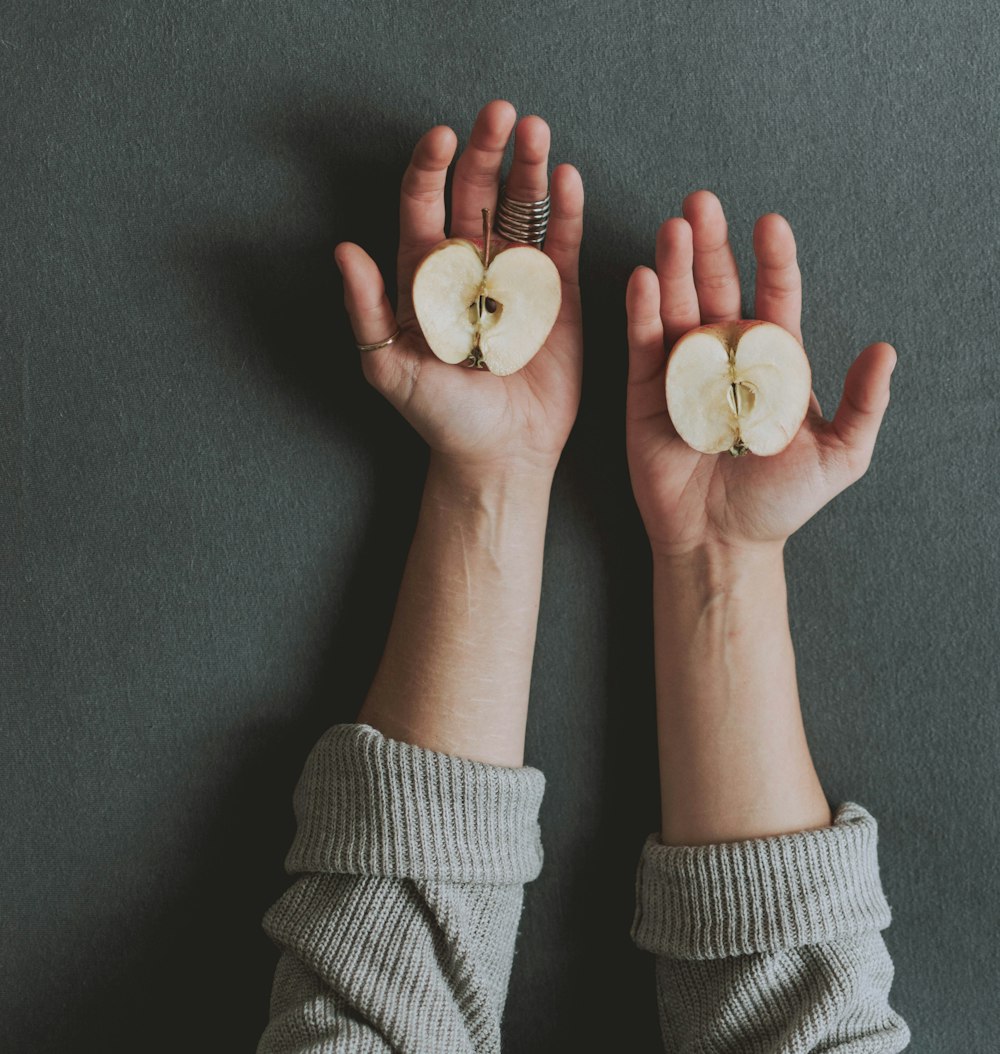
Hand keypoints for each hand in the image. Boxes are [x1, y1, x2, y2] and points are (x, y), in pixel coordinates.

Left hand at [335, 100, 583, 480]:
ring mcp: (515, 279)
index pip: (424, 204)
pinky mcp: (556, 297)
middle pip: (475, 193)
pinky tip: (565, 177)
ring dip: (528, 168)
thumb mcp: (389, 366)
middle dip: (486, 150)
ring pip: (520, 209)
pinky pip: (560, 245)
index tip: (443, 137)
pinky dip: (565, 211)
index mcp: (425, 277)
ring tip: (537, 132)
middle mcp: (470, 268)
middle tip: (500, 113)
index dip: (431, 167)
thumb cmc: (441, 417)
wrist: (499, 454)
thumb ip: (368, 308)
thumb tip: (344, 250)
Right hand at [625, 190, 896, 556]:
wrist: (721, 541)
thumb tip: (886, 350)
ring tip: (674, 229)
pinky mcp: (647, 394)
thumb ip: (862, 406)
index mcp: (774, 362)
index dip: (773, 260)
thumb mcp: (839, 458)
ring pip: (678, 307)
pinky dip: (642, 312)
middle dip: (711, 246)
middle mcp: (726, 356)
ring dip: (674, 267)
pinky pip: (644, 346)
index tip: (770, 224)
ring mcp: (683, 371)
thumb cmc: (780, 502)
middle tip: (702, 204)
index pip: (775, 296)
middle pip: (718, 288)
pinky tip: (645, 279)